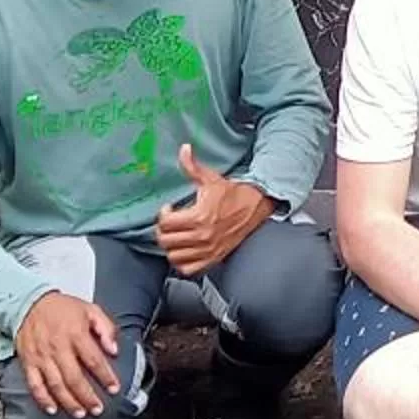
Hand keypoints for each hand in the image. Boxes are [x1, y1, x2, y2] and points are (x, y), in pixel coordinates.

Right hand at [14, 289, 122, 417]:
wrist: (29, 303)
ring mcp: (42, 357)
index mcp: (75, 334)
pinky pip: (35, 385)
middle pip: (74, 378)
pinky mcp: (29, 362)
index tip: (114, 388)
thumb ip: (106, 328)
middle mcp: (58, 347)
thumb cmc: (62, 308)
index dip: (105, 376)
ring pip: (56, 385)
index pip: (94, 360)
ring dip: (69, 402)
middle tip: (97, 409)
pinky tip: (52, 409)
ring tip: (80, 413)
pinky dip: (43, 399)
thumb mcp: (90, 310)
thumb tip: (114, 349)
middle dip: (87, 396)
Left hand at [155, 144, 274, 274]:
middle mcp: (202, 236)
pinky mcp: (213, 258)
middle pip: (166, 241)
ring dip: (171, 247)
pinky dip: (182, 262)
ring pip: (174, 257)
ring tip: (176, 236)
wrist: (255, 207)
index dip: (163, 214)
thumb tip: (184, 149)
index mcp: (199, 216)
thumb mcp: (211, 179)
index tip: (169, 209)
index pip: (165, 223)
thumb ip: (192, 166)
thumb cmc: (232, 194)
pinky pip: (188, 269)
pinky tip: (185, 250)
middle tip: (170, 223)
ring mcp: (207, 250)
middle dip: (164, 230)